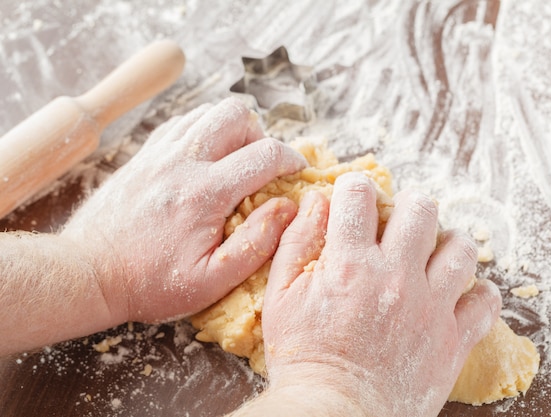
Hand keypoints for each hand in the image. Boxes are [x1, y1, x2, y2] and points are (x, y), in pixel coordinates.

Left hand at [61, 97, 306, 324]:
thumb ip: (257, 243)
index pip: (265, 154)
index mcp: (205, 193)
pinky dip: (202, 131)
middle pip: (235, 114)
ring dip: (231, 130)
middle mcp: (182, 162)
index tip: (298, 171)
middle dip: (259, 135)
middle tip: (259, 168)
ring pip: (207, 112)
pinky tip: (203, 160)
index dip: (292, 158)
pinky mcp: (143, 155)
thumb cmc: (150, 283)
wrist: (88, 273)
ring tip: (233, 162)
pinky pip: (182, 122)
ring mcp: (159, 153)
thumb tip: (288, 208)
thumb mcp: (212, 280)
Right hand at [262, 173, 501, 415]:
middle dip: (408, 205)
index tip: (356, 198)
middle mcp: (395, 277)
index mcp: (350, 263)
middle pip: (421, 209)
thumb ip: (297, 242)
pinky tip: (460, 292)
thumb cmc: (303, 359)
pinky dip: (479, 292)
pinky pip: (486, 302)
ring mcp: (430, 307)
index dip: (356, 188)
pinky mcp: (452, 339)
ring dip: (447, 242)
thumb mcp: (280, 297)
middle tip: (399, 221)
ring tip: (433, 253)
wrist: (334, 414)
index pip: (360, 194)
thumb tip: (316, 201)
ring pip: (462, 247)